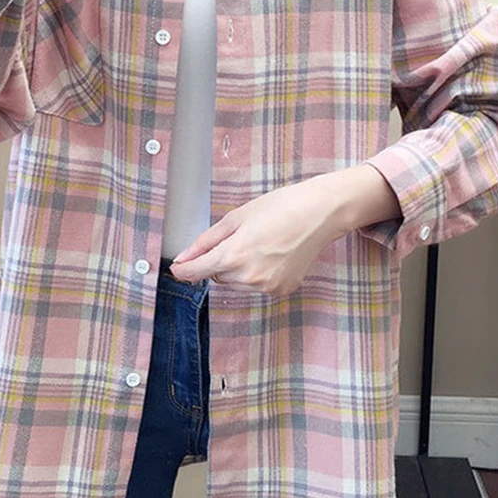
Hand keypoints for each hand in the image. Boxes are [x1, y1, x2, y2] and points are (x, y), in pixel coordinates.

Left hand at [169, 175, 348, 297]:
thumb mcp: (236, 217)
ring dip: (237, 268)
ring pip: (236, 282)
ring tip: (259, 243)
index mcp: (234, 256)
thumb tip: (184, 257)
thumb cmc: (281, 207)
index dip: (183, 270)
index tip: (176, 267)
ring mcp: (267, 287)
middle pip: (217, 276)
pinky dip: (256, 273)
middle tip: (238, 237)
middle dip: (219, 260)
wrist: (320, 213)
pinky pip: (256, 285)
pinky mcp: (281, 290)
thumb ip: (206, 241)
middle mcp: (249, 277)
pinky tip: (272, 253)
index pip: (196, 273)